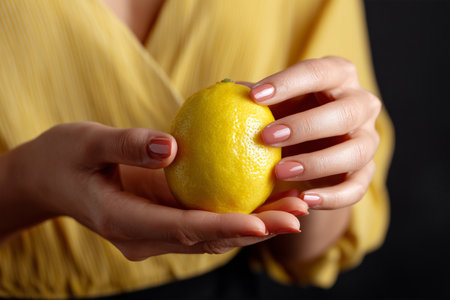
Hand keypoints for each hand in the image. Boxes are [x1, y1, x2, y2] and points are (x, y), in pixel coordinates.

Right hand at [2, 122, 305, 258]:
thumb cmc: (64, 157)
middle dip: (255, 230)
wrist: (50, 177)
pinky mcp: (163, 220)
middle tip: (298, 213)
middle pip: (208, 238)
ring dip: (255, 223)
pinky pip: (205, 219)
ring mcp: (155, 232)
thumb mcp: (87, 142)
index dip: (224, 228)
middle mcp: (144, 236)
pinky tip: (268, 196)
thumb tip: (172, 147)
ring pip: (212, 234)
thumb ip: (126, 145)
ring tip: (296, 207)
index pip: (182, 229)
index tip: (262, 223)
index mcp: (124, 221)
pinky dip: (238, 211)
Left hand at [247, 56, 380, 209]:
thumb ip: (256, 97)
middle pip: (345, 112)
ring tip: (279, 172)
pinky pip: (356, 188)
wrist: (308, 148)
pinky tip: (303, 200)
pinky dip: (332, 197)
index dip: (288, 83)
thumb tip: (227, 90)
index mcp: (338, 75)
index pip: (318, 72)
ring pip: (356, 152)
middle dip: (305, 125)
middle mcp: (361, 104)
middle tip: (266, 137)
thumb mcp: (274, 103)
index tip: (253, 97)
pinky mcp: (366, 173)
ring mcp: (368, 139)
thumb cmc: (286, 115)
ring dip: (317, 163)